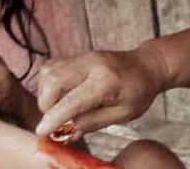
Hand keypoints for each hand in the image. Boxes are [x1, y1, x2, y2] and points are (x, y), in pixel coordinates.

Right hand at [35, 48, 166, 137]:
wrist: (147, 65)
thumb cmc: (139, 91)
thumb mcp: (123, 114)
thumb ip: (94, 122)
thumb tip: (68, 131)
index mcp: (106, 81)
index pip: (73, 100)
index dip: (55, 118)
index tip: (42, 132)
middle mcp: (91, 64)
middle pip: (53, 79)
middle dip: (46, 104)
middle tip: (56, 120)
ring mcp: (83, 57)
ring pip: (49, 71)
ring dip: (45, 94)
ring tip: (59, 108)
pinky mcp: (78, 56)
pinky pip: (53, 67)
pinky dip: (49, 83)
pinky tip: (60, 96)